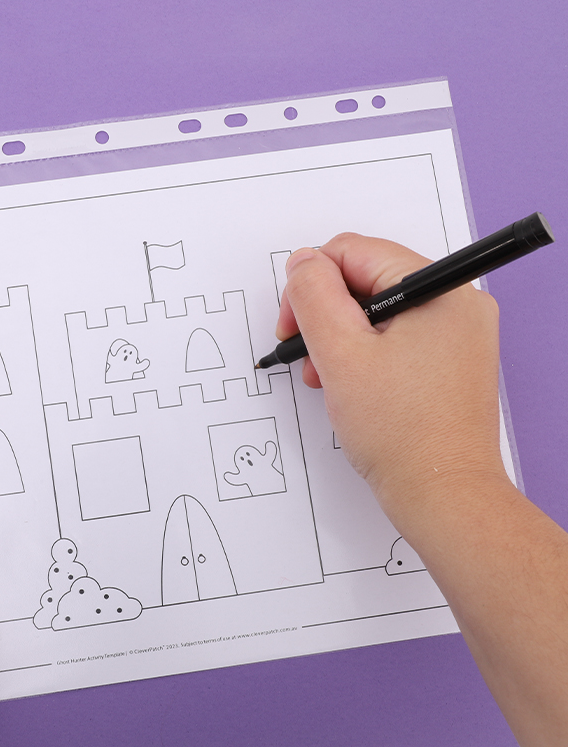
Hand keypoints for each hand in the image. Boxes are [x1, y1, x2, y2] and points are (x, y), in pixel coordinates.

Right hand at [277, 233, 507, 526]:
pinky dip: (363, 353)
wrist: (442, 495)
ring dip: (339, 337)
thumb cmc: (402, 433)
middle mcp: (456, 304)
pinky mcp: (448, 360)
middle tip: (305, 353)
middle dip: (324, 314)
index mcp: (440, 290)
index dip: (310, 282)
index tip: (291, 322)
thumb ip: (312, 296)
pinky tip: (347, 383)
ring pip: (376, 311)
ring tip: (325, 376)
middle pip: (365, 279)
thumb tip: (302, 262)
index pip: (355, 252)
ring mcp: (455, 334)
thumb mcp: (340, 354)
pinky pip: (394, 336)